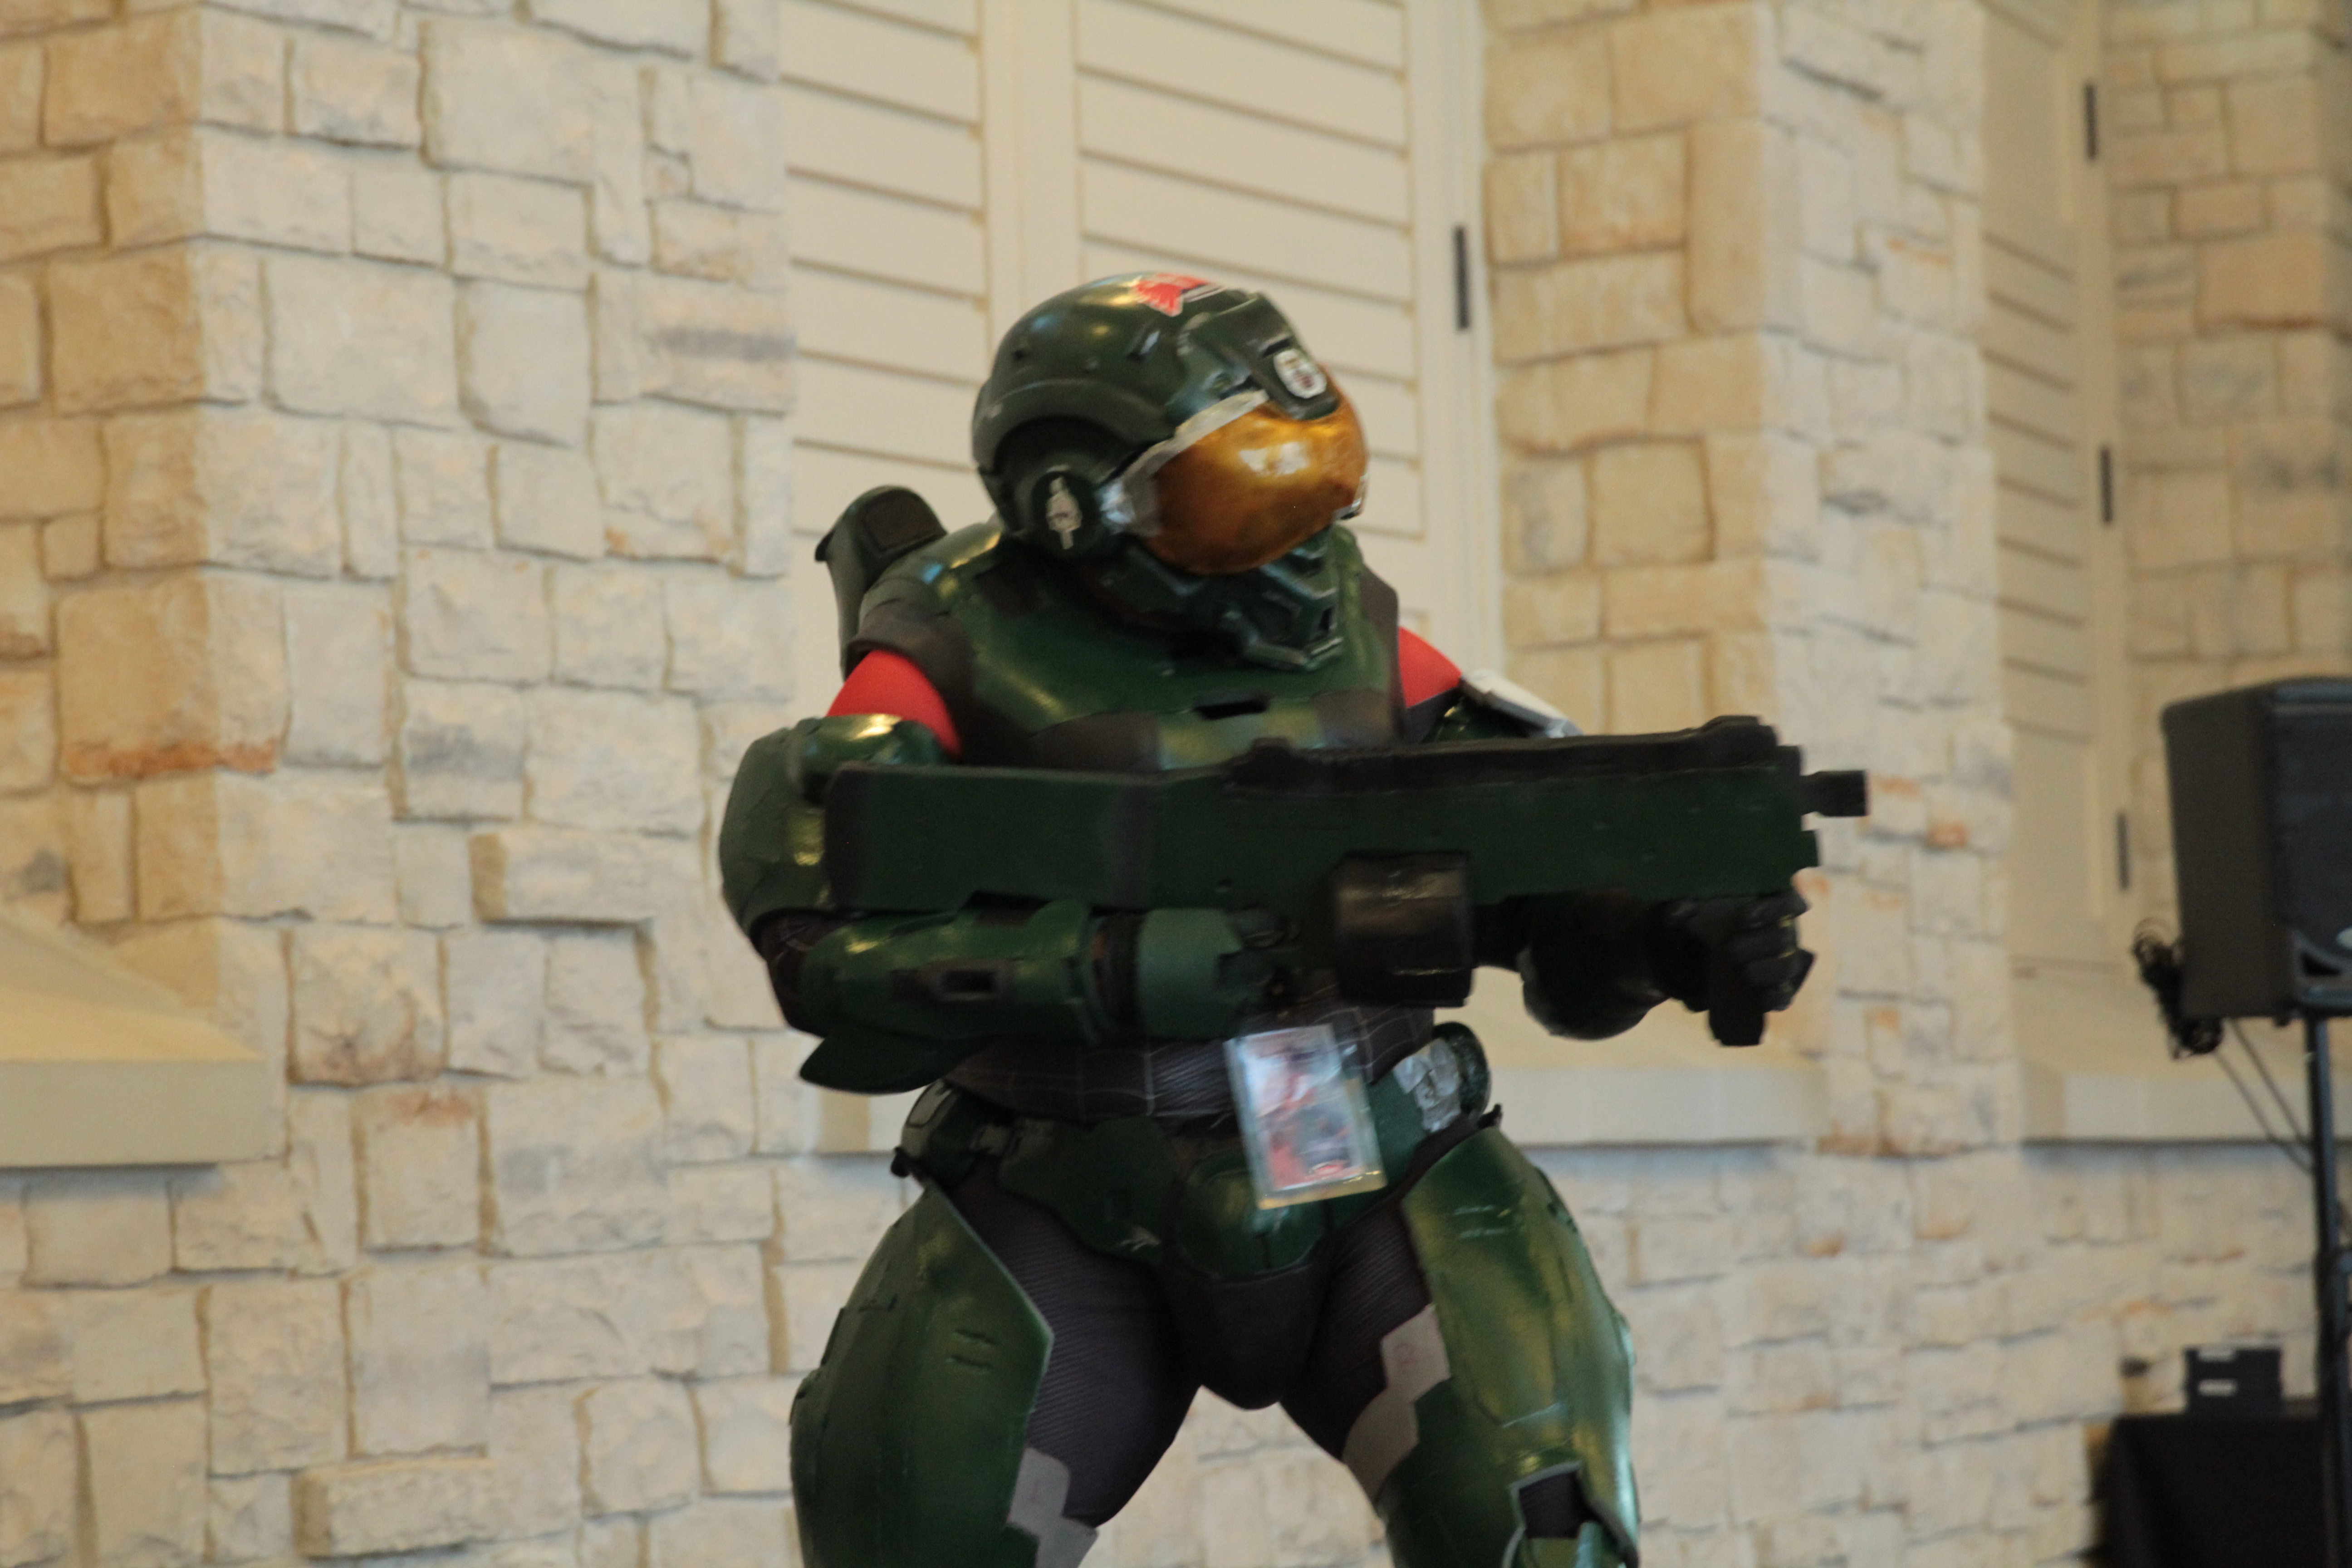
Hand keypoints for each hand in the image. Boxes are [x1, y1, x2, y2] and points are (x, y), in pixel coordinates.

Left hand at [1648, 890, 1814, 1016]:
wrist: (1687, 958)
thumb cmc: (1693, 926)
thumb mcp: (1681, 915)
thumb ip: (1676, 911)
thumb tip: (1681, 910)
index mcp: (1767, 904)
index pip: (1786, 900)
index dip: (1774, 908)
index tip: (1745, 917)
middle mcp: (1781, 930)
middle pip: (1785, 936)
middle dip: (1761, 943)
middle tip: (1732, 950)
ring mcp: (1782, 960)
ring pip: (1789, 965)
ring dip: (1769, 970)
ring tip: (1745, 973)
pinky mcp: (1776, 988)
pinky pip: (1785, 995)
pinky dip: (1776, 997)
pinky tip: (1764, 999)